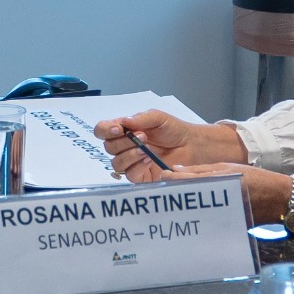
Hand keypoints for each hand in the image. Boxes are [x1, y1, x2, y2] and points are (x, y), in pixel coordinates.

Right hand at [94, 110, 245, 181]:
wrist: (190, 145)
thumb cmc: (173, 130)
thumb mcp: (157, 117)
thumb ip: (140, 119)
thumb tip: (124, 122)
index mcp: (124, 130)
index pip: (102, 131)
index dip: (105, 130)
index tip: (118, 129)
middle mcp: (124, 146)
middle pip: (108, 147)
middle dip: (124, 142)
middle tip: (143, 136)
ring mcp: (131, 162)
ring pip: (116, 163)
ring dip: (130, 155)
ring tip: (147, 149)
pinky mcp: (139, 176)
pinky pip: (129, 174)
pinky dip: (138, 166)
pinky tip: (149, 159)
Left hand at [171, 163, 293, 230]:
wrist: (279, 199)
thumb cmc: (255, 179)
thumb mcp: (227, 168)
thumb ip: (200, 170)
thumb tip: (175, 170)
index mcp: (214, 183)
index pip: (182, 182)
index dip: (168, 180)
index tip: (163, 178)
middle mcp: (214, 202)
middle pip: (183, 199)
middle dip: (173, 196)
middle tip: (166, 192)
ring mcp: (218, 216)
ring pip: (191, 211)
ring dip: (183, 206)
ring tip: (178, 202)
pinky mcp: (222, 226)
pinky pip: (203, 220)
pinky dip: (196, 216)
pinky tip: (194, 212)